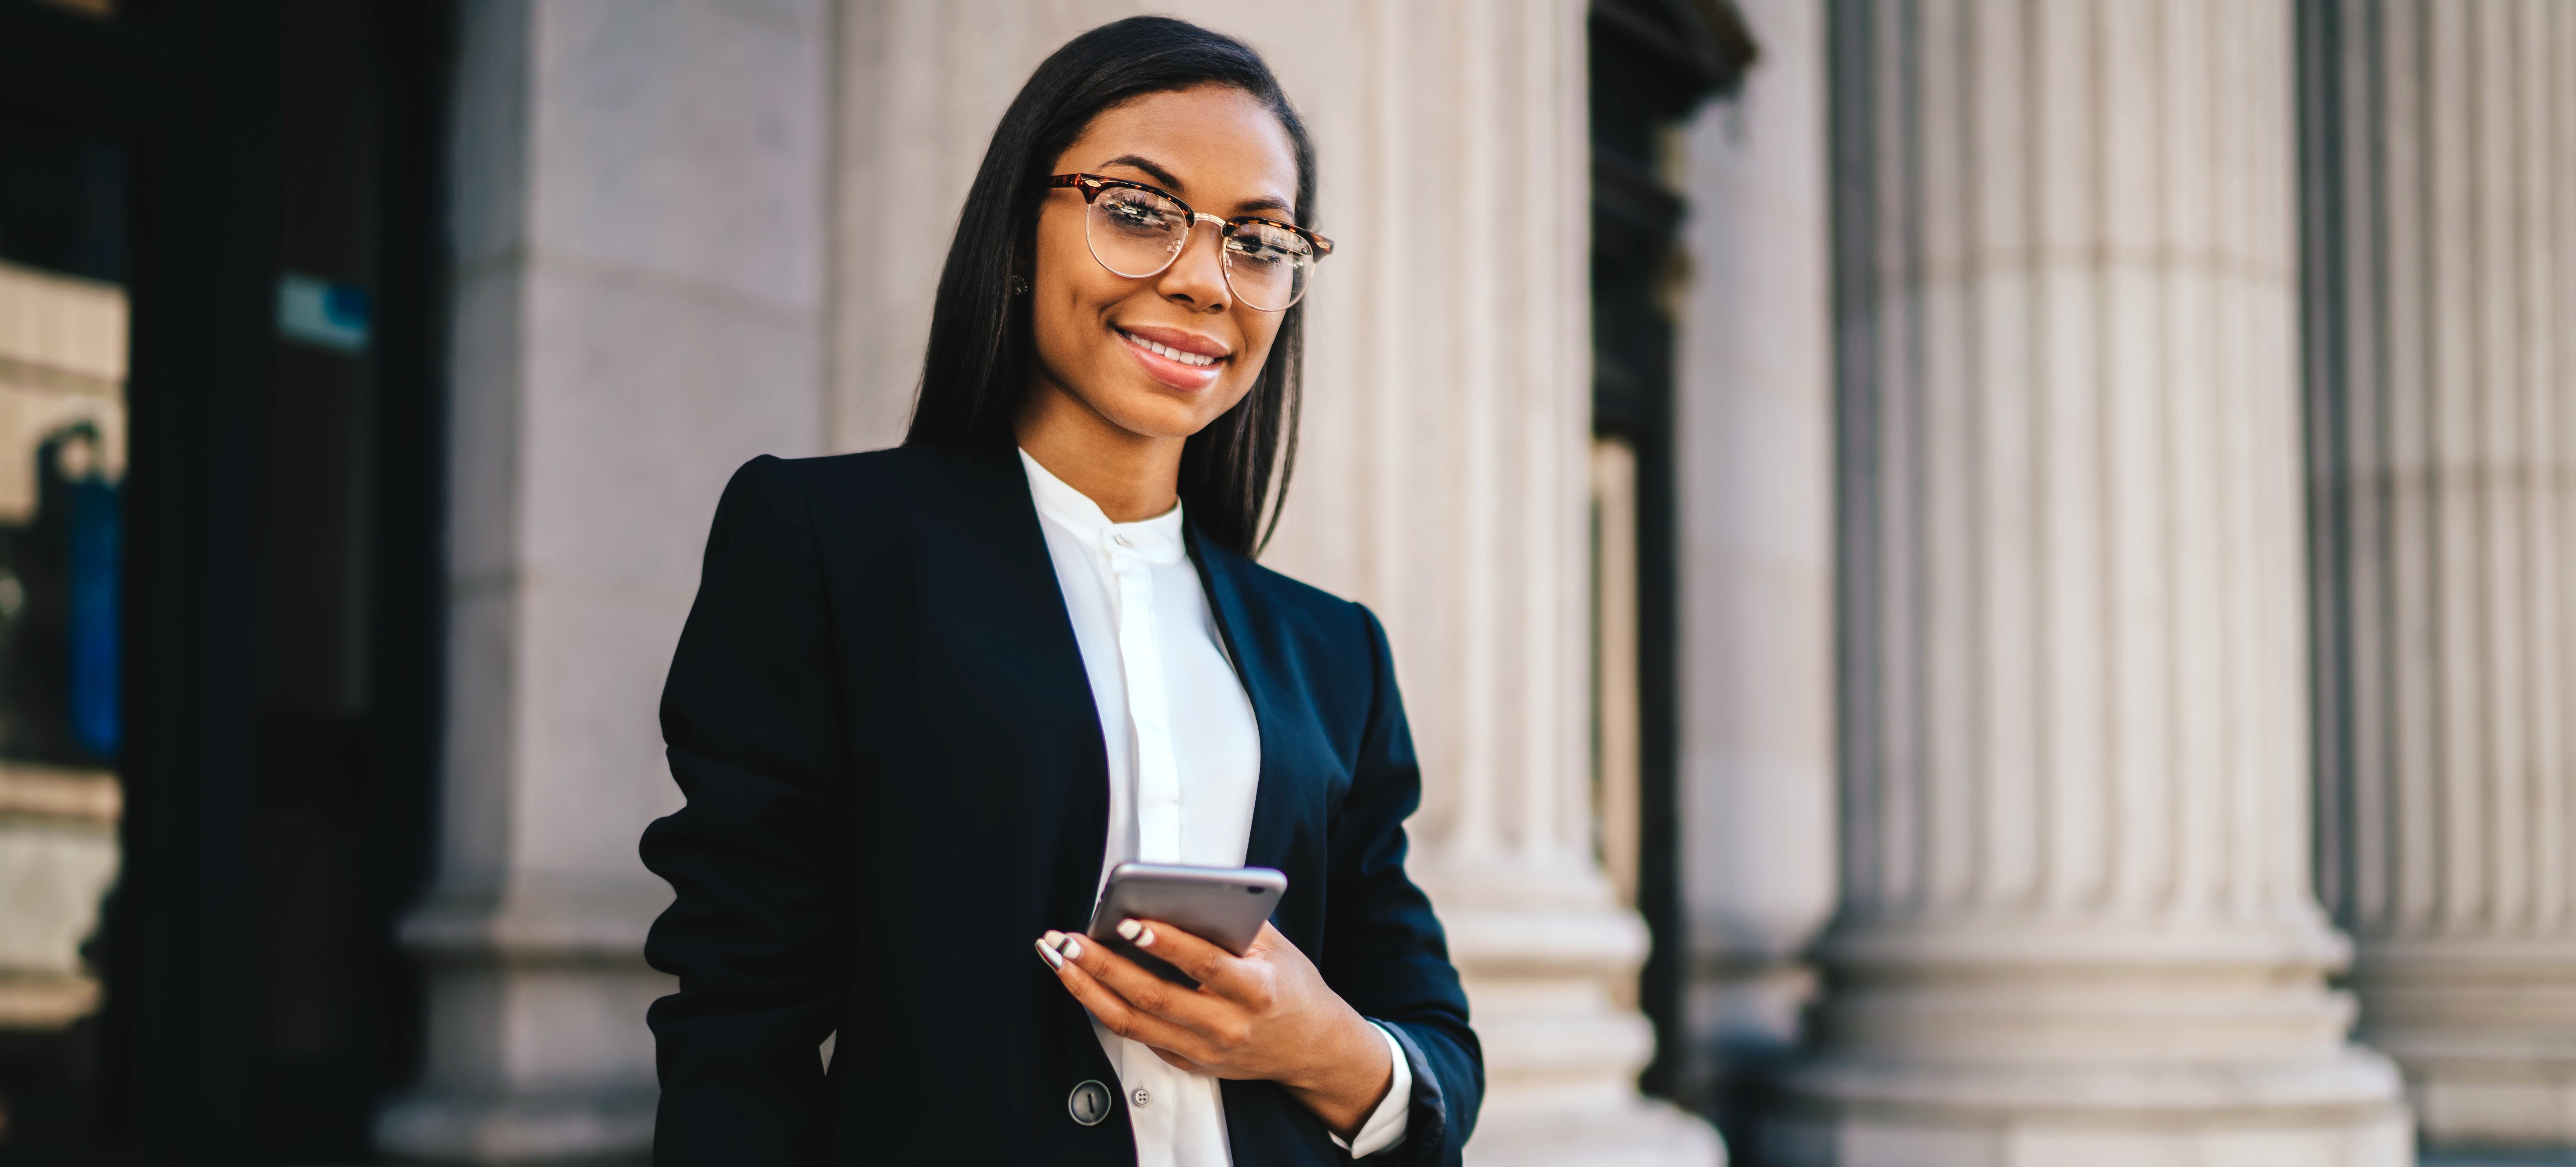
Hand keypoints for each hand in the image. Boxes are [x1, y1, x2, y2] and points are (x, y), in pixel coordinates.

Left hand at [1036, 920, 1393, 1137]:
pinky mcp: (1189, 1062)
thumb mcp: (1277, 947)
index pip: (1203, 965)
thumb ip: (1234, 922)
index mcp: (1255, 991)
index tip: (1130, 922)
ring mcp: (1204, 1050)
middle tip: (1069, 940)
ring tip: (1060, 960)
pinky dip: (1105, 1009)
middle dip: (1105, 966)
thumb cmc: (1291, 986)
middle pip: (1155, 996)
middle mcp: (1227, 1026)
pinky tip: (1084, 983)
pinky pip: (1139, 1036)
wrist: (1312, 1047)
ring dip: (1090, 989)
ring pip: (1134, 1023)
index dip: (1165, 943)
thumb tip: (1180, 893)